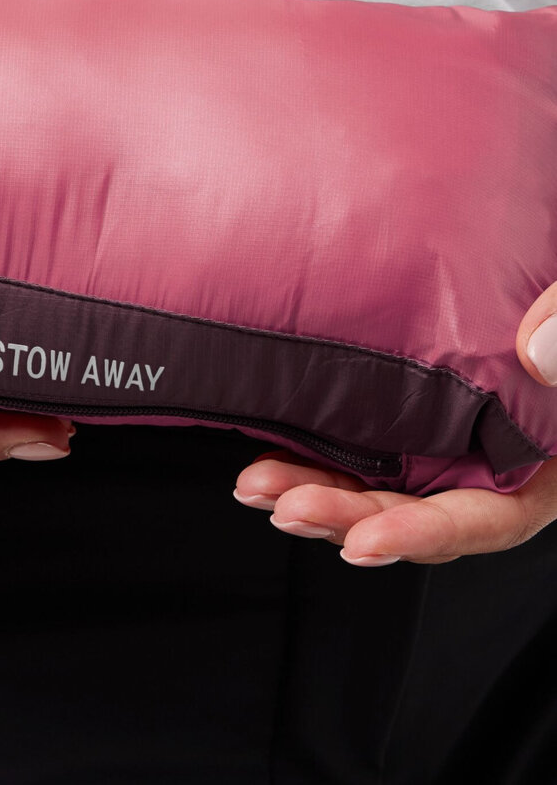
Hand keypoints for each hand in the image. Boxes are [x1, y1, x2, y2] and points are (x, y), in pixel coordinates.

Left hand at [232, 289, 556, 566]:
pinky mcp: (405, 411)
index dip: (425, 534)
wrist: (542, 242)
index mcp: (543, 463)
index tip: (365, 542)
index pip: (489, 518)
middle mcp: (491, 461)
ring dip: (313, 492)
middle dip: (346, 516)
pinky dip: (309, 454)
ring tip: (256, 486)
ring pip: (376, 485)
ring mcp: (444, 439)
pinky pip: (356, 444)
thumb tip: (536, 352)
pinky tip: (265, 455)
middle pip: (414, 512)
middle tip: (287, 507)